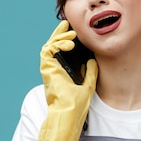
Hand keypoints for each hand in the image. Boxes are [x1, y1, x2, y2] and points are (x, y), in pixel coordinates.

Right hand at [32, 21, 97, 140]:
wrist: (69, 116)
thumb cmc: (76, 106)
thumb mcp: (88, 84)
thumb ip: (90, 72)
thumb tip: (93, 60)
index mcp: (62, 72)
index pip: (62, 52)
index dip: (66, 39)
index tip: (74, 31)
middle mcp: (54, 70)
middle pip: (54, 46)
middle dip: (60, 33)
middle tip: (68, 24)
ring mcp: (49, 70)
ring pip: (49, 46)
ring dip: (59, 37)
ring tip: (71, 34)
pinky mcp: (47, 70)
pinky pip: (48, 51)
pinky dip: (57, 44)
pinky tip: (69, 43)